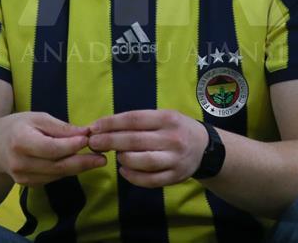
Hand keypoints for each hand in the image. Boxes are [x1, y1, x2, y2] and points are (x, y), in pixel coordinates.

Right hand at [0, 112, 105, 185]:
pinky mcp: (28, 184)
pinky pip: (53, 178)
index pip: (51, 148)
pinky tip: (81, 163)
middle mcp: (20, 163)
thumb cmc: (17, 126)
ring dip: (79, 167)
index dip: (72, 146)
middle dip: (83, 162)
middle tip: (103, 157)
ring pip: (57, 174)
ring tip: (98, 159)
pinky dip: (68, 171)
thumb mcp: (37, 118)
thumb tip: (85, 133)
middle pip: (57, 165)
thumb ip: (60, 128)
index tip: (90, 139)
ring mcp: (23, 177)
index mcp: (20, 141)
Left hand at [88, 110, 208, 187]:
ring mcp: (175, 159)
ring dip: (123, 158)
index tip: (94, 127)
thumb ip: (139, 121)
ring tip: (115, 155)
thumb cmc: (175, 128)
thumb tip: (105, 126)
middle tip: (93, 143)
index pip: (134, 119)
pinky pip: (150, 180)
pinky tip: (124, 170)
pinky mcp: (175, 177)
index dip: (111, 123)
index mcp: (167, 118)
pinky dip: (133, 177)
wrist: (204, 147)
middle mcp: (172, 138)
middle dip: (110, 141)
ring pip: (143, 161)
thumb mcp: (163, 116)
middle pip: (135, 140)